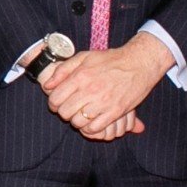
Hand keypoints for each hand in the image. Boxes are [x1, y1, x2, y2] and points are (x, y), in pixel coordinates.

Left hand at [41, 33, 171, 136]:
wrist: (139, 63)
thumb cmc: (110, 59)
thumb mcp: (84, 57)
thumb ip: (63, 70)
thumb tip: (47, 85)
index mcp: (80, 77)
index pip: (55, 98)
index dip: (52, 103)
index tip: (57, 103)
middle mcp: (90, 91)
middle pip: (65, 112)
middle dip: (63, 112)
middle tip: (69, 109)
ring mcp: (103, 103)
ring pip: (79, 122)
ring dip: (76, 121)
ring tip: (80, 115)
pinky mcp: (116, 112)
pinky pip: (96, 128)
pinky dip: (90, 128)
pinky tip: (91, 122)